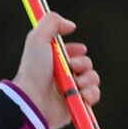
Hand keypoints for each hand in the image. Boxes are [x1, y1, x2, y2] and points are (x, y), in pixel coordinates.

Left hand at [11, 12, 100, 128]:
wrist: (33, 99)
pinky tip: (80, 94)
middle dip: (84, 63)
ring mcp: (69, 91)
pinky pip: (94, 96)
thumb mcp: (38, 39)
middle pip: (86, 65)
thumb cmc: (34, 70)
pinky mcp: (76, 106)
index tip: (80, 49)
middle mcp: (61, 76)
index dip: (77, 50)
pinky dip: (90, 93)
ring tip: (77, 82)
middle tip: (72, 66)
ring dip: (88, 79)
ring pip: (93, 80)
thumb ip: (51, 23)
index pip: (71, 53)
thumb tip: (71, 25)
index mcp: (52, 62)